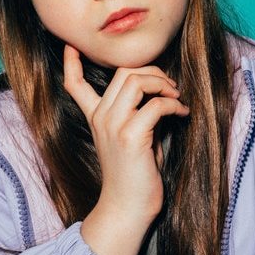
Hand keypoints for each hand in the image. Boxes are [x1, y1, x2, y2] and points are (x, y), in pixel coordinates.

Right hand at [63, 44, 189, 254]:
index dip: (72, 62)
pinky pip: (155, 105)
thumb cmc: (135, 176)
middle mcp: (101, 118)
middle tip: (169, 85)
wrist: (127, 209)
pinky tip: (182, 112)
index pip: (75, 84)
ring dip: (162, 83)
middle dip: (152, 70)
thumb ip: (137, 113)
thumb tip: (161, 94)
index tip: (71, 45)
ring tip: (176, 95)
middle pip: (123, 72)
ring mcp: (113, 125)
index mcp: (95, 118)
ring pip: (136, 81)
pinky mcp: (131, 136)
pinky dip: (173, 104)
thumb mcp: (131, 138)